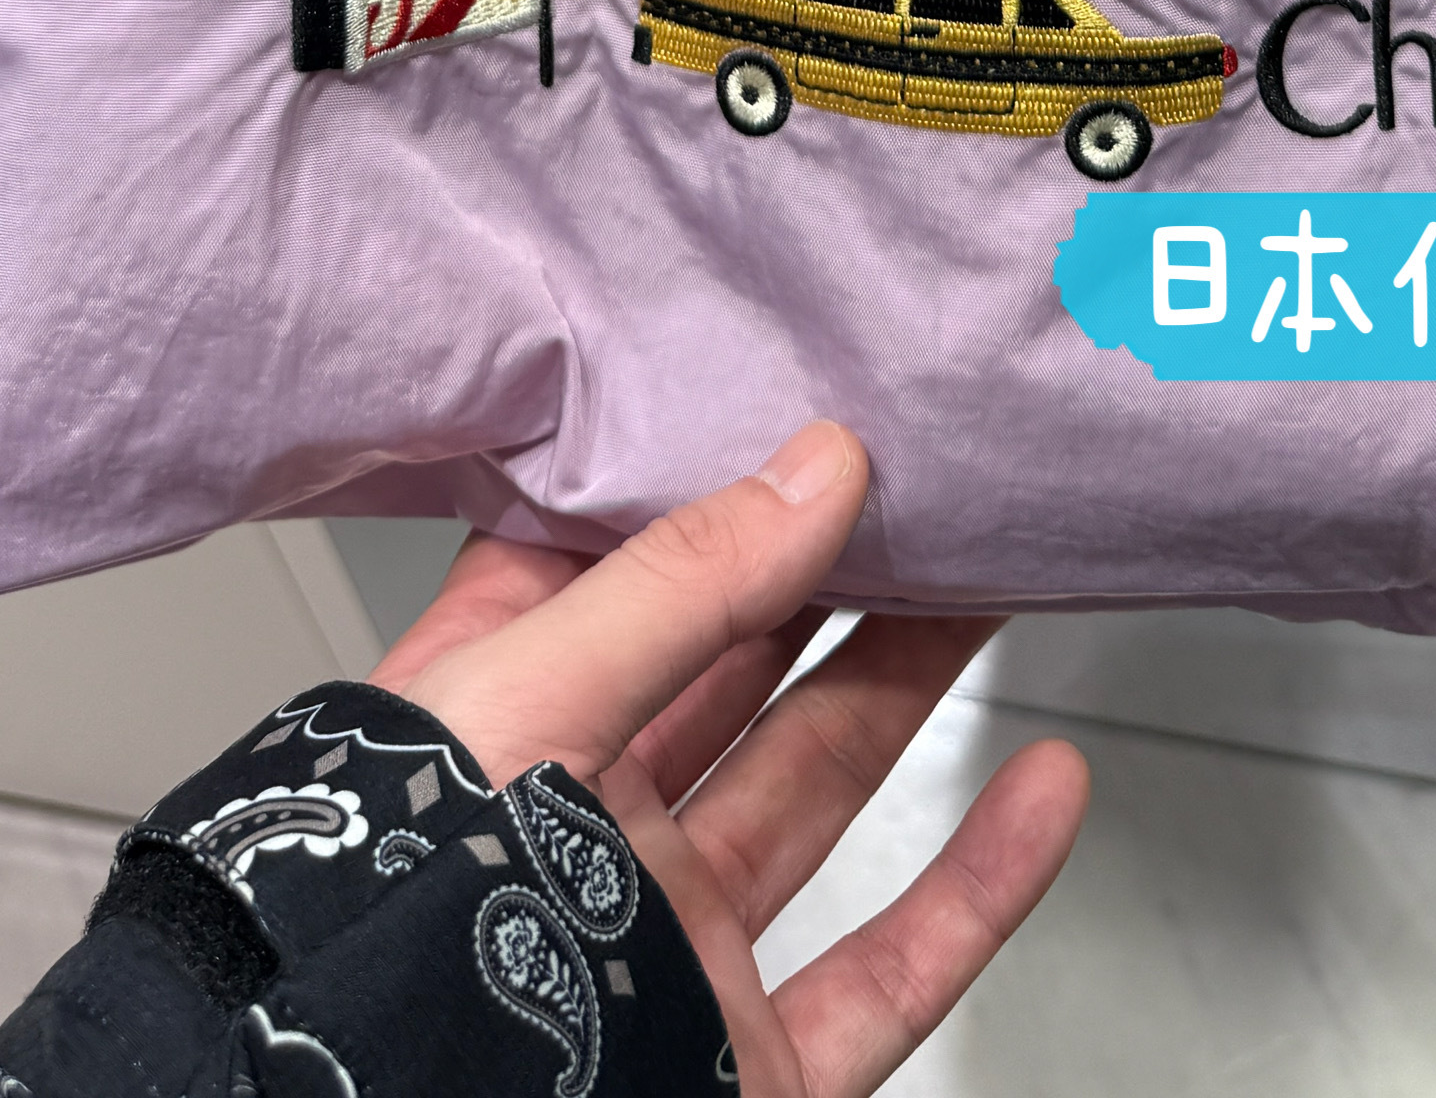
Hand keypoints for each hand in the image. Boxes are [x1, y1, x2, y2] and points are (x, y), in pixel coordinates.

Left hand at [373, 422, 1090, 1096]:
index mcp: (501, 734)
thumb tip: (817, 465)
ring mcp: (674, 951)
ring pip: (819, 788)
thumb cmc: (390, 936)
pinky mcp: (754, 1066)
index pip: (608, 576)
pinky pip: (891, 968)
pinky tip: (1045, 787)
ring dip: (909, 685)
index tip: (798, 404)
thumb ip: (674, 589)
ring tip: (993, 579)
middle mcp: (585, 833)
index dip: (702, 491)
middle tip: (922, 474)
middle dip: (830, 571)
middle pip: (736, 670)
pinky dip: (981, 883)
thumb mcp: (516, 707)